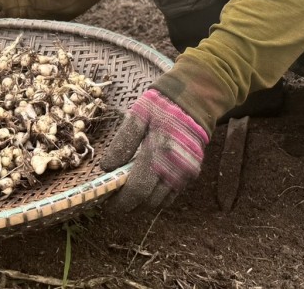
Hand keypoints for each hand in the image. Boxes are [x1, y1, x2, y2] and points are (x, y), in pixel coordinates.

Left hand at [97, 88, 208, 211]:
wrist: (196, 99)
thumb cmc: (162, 105)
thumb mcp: (138, 115)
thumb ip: (123, 141)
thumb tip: (107, 167)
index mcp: (158, 152)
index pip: (137, 190)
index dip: (121, 202)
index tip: (106, 202)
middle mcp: (174, 168)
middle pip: (148, 202)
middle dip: (129, 205)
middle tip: (114, 199)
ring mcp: (185, 173)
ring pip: (161, 202)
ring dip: (143, 203)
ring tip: (128, 194)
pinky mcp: (192, 173)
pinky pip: (172, 195)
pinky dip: (157, 197)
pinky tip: (147, 188)